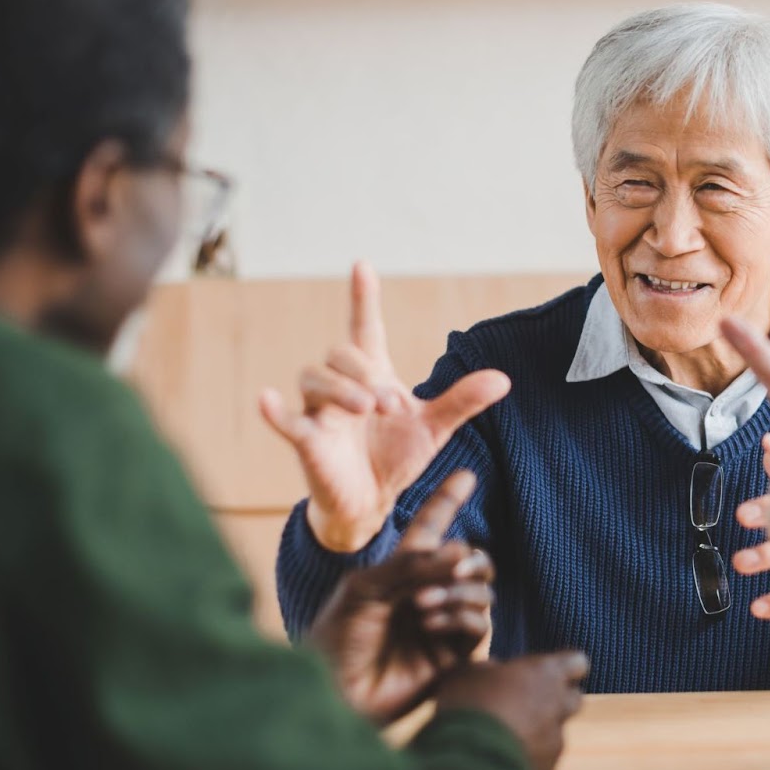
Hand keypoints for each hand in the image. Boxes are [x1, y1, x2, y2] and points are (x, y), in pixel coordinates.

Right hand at [260, 262, 510, 552]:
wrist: (373, 503)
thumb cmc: (397, 457)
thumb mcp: (434, 428)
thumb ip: (463, 401)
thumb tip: (503, 379)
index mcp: (374, 376)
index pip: (364, 328)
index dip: (363, 298)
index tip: (362, 266)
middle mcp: (343, 387)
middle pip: (340, 354)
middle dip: (365, 374)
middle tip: (391, 405)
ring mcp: (321, 412)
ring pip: (313, 378)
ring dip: (339, 388)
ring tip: (366, 409)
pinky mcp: (308, 442)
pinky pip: (286, 420)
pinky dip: (275, 411)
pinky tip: (266, 400)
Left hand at [311, 471, 494, 726]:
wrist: (333, 692)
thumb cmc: (336, 638)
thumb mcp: (364, 587)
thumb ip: (411, 565)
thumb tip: (463, 550)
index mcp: (401, 571)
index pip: (432, 528)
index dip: (448, 500)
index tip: (467, 474)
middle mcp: (428, 593)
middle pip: (472, 562)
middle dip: (469, 558)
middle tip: (454, 563)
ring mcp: (442, 625)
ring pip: (481, 592)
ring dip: (458, 590)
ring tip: (422, 603)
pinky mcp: (452, 656)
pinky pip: (478, 625)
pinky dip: (459, 615)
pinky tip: (429, 621)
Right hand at [436, 651, 590, 769]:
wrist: (468, 763)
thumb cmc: (467, 706)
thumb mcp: (467, 672)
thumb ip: (488, 668)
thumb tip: (492, 670)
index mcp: (546, 673)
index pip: (576, 662)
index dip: (565, 666)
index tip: (548, 669)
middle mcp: (558, 707)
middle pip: (574, 699)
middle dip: (557, 699)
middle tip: (527, 701)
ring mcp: (555, 743)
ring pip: (556, 733)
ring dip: (538, 733)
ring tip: (504, 737)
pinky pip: (542, 761)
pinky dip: (528, 759)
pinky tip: (500, 760)